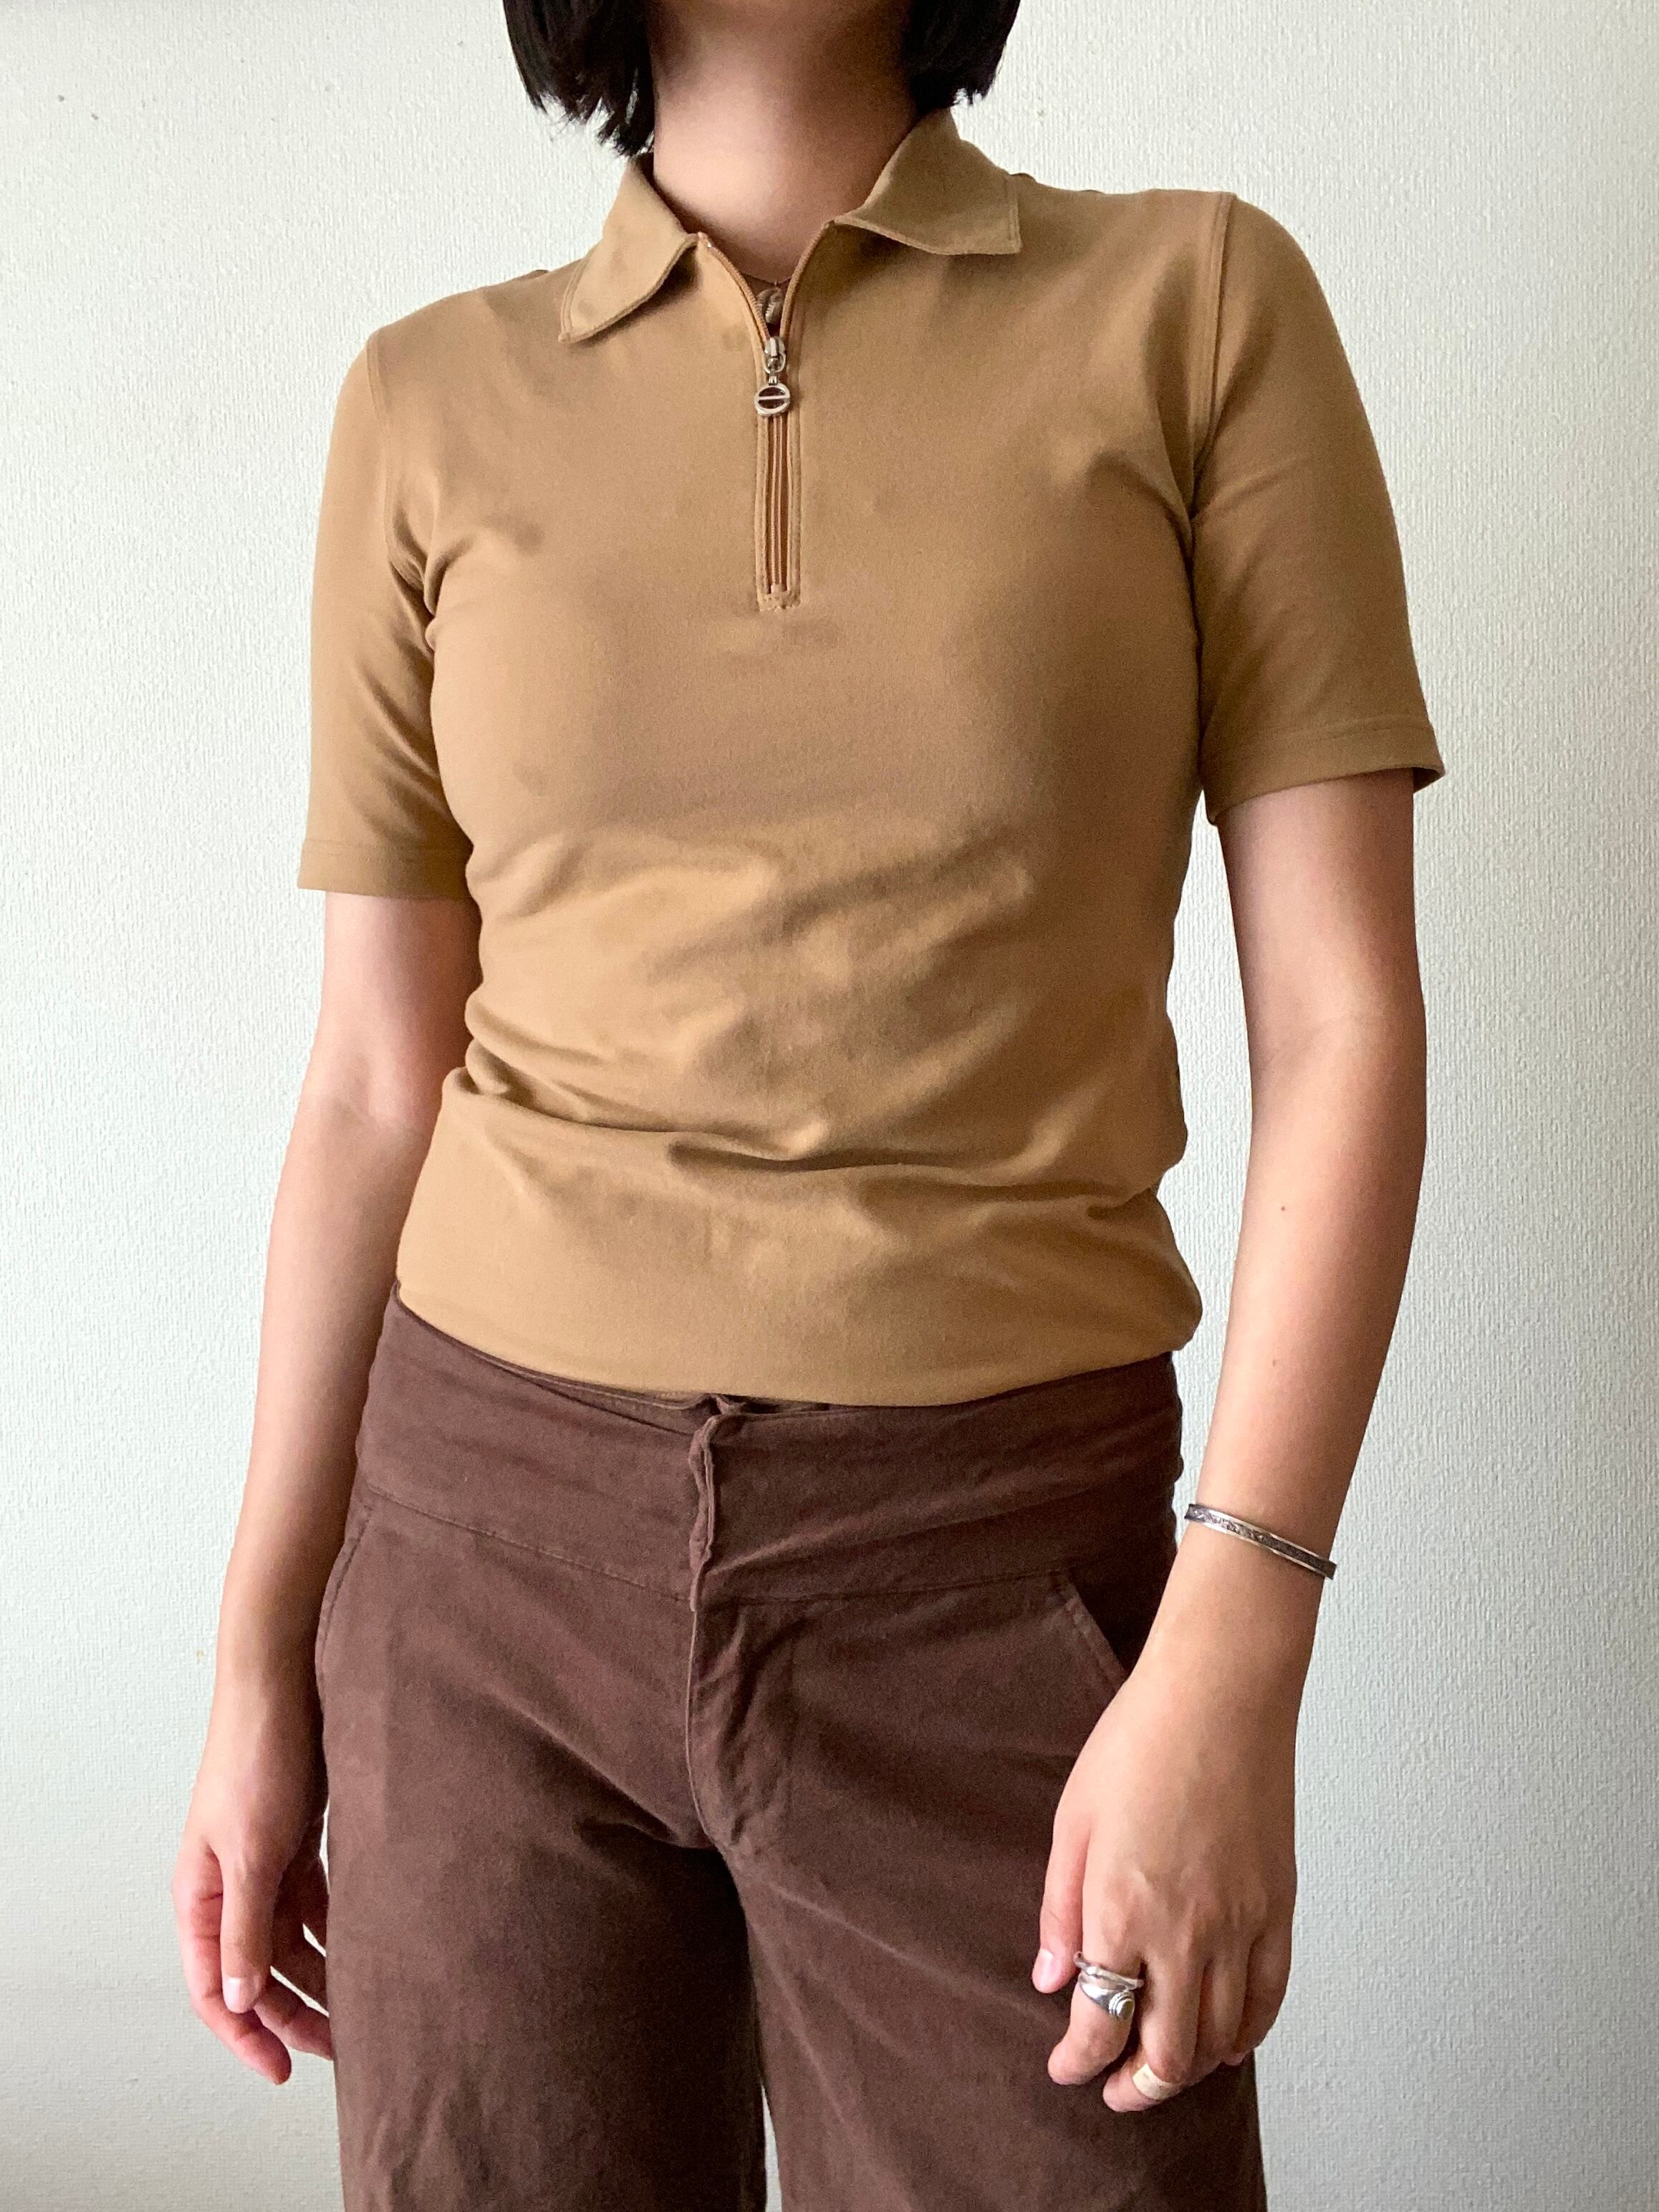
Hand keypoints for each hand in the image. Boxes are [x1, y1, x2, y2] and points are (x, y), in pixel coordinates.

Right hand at [172, 1666, 332, 2082]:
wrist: (286, 1682)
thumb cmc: (257, 1756)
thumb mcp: (252, 1849)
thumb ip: (244, 1927)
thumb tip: (237, 2001)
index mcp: (199, 1895)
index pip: (213, 1989)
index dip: (245, 2035)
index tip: (282, 2071)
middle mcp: (228, 1887)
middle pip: (257, 1973)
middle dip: (293, 2015)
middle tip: (341, 2050)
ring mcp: (264, 1865)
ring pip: (291, 1942)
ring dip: (321, 1976)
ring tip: (365, 2008)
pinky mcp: (299, 1842)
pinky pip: (316, 1905)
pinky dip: (338, 1931)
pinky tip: (368, 1951)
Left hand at [1032, 1627, 1299, 2110]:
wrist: (1220, 1696)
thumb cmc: (1139, 1744)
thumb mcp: (1072, 1822)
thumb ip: (1060, 1910)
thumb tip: (1052, 1979)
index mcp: (1122, 1912)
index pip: (1100, 2025)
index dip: (1077, 2061)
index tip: (1065, 2066)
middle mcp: (1186, 1934)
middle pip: (1166, 2054)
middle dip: (1133, 2087)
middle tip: (1111, 2087)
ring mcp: (1241, 1926)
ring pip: (1220, 2040)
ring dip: (1187, 2067)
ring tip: (1160, 2063)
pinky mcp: (1279, 1910)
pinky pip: (1268, 2002)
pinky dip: (1245, 2035)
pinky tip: (1222, 2038)